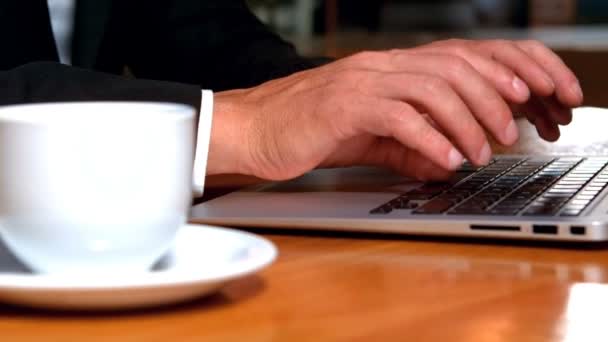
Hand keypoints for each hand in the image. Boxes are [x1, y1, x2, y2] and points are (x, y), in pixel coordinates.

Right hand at [207, 39, 582, 180]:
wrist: (253, 131)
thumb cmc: (304, 130)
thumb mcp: (367, 137)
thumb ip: (407, 144)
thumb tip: (444, 160)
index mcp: (386, 69)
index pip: (453, 59)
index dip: (494, 74)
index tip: (524, 99)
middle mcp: (378, 67)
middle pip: (452, 67)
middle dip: (492, 98)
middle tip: (509, 132)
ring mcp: (360, 83)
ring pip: (432, 88)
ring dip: (466, 121)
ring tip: (482, 152)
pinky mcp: (342, 107)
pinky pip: (398, 116)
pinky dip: (429, 139)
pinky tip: (445, 159)